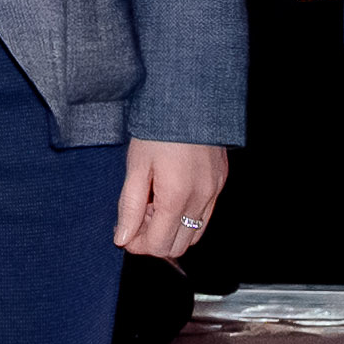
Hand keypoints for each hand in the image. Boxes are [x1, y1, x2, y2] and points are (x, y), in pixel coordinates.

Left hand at [115, 139, 227, 260]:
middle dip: (154, 238)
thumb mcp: (135, 167)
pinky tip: (170, 195)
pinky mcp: (220, 182)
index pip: (159, 246)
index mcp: (177, 196)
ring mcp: (214, 191)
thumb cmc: (158, 128)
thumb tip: (123, 238)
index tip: (124, 230)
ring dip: (171, 229)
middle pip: (178, 247)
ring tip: (154, 203)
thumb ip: (129, 206)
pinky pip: (205, 215)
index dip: (138, 244)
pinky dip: (186, 216)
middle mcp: (201, 198)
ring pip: (195, 234)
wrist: (189, 97)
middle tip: (138, 214)